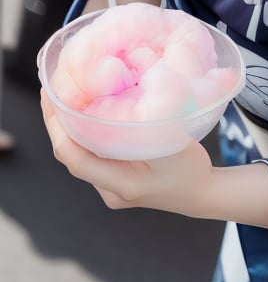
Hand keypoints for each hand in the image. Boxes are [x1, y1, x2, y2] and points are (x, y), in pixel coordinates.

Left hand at [41, 91, 217, 217]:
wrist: (203, 194)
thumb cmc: (192, 170)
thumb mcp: (176, 146)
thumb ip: (150, 128)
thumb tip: (125, 100)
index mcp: (121, 184)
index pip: (74, 156)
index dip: (57, 125)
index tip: (50, 94)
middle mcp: (109, 190)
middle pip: (72, 154)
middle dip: (58, 121)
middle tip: (53, 86)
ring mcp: (111, 188)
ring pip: (81, 153)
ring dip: (70, 125)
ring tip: (67, 93)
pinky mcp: (116, 181)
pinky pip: (92, 154)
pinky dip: (85, 132)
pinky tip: (87, 111)